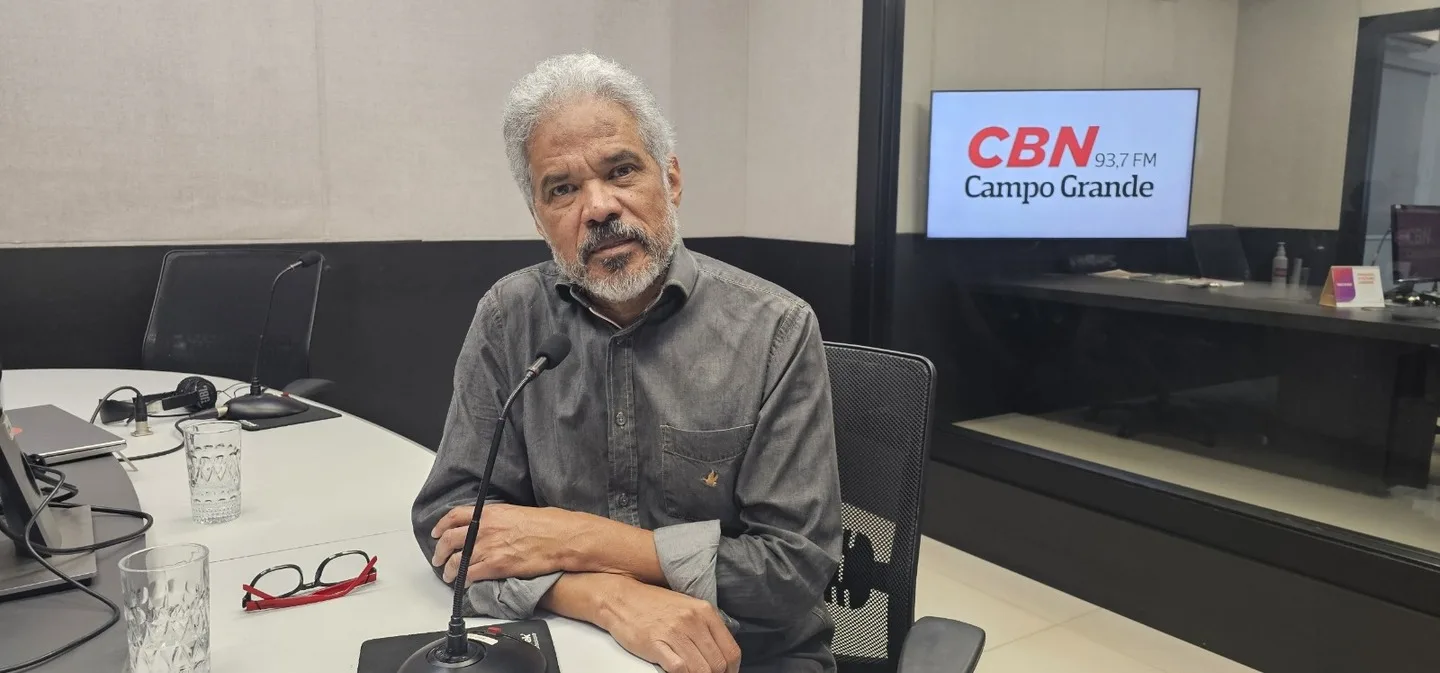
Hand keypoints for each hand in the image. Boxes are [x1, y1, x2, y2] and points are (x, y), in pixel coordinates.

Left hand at [430, 504, 584, 583]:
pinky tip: (464, 583)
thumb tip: (492, 526)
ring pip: (456, 561)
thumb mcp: (518, 512)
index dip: (441, 525)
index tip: (437, 532)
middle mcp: (484, 529)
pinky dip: (464, 580)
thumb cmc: (548, 524)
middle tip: (438, 558)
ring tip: (448, 575)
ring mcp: (488, 548)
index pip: (454, 516)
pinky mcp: (495, 567)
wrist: (561, 538)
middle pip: (449, 540)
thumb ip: (498, 519)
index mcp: (490, 513)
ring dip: (448, 570)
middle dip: (440, 551)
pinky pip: (470, 575)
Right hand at [590, 574, 740, 672]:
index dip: (732, 669)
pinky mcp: (656, 644)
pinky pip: (680, 669)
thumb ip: (706, 626)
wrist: (620, 598)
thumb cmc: (652, 604)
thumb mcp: (687, 607)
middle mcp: (693, 621)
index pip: (731, 650)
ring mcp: (675, 632)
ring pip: (702, 669)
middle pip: (718, 663)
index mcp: (704, 611)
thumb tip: (720, 651)